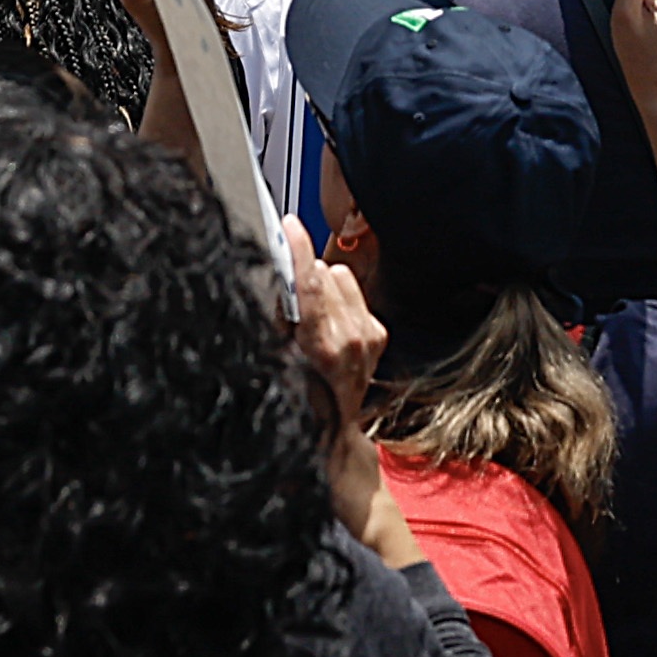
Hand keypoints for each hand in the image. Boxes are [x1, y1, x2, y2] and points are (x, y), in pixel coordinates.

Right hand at [294, 251, 385, 458]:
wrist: (335, 430)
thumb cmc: (301, 401)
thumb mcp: (278, 361)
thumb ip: (280, 318)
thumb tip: (281, 278)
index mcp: (325, 347)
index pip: (310, 284)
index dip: (298, 250)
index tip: (289, 226)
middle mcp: (353, 339)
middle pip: (323, 274)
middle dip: (303, 275)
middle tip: (287, 293)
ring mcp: (369, 336)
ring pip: (340, 277)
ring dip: (322, 286)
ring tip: (309, 314)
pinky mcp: (378, 333)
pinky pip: (353, 292)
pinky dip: (338, 299)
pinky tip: (328, 322)